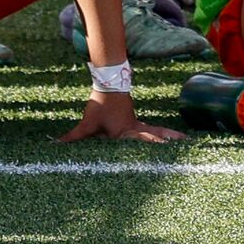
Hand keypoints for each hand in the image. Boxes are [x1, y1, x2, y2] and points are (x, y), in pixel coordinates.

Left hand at [58, 88, 179, 143]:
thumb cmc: (100, 104)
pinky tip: (166, 138)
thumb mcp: (87, 123)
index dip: (154, 150)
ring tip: (186, 141)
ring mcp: (136, 123)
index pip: (141, 144)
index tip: (165, 160)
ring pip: (156, 131)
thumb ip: (73, 137)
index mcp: (125, 133)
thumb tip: (56, 145)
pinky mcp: (134, 120)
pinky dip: (159, 133)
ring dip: (169, 136)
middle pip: (156, 136)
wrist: (108, 83)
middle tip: (188, 145)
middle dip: (170, 141)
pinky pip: (149, 129)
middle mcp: (134, 128)